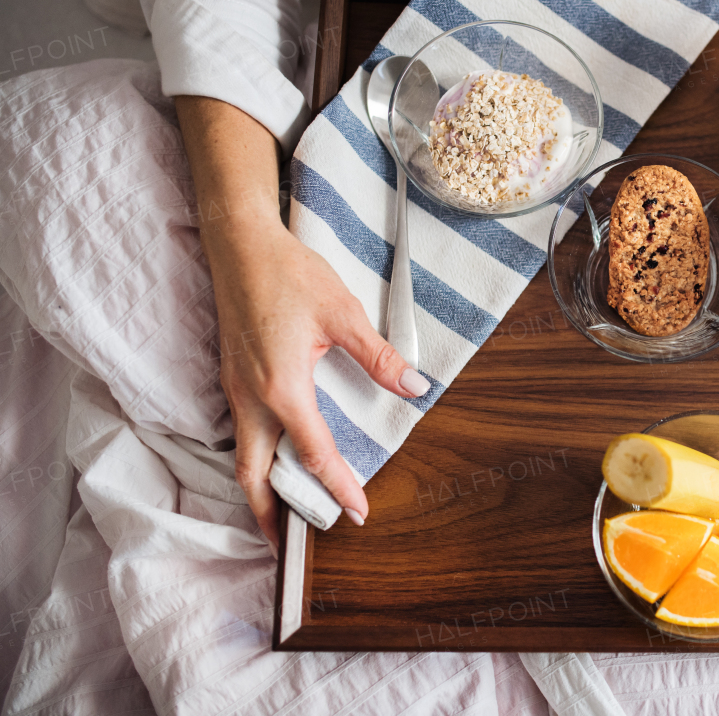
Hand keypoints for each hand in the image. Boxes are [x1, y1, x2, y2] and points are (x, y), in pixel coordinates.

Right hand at [209, 224, 428, 546]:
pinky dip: (255, 459)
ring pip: (244, 457)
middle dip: (271, 514)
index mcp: (281, 389)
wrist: (240, 245)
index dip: (337, 488)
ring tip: (281, 514)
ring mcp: (235, 389)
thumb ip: (378, 357)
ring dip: (261, 490)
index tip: (358, 513)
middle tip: (291, 546)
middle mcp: (251, 398)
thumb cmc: (289, 275)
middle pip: (255, 475)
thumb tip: (414, 386)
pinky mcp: (231, 378)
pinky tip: (274, 461)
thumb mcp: (342, 314)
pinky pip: (241, 433)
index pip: (313, 455)